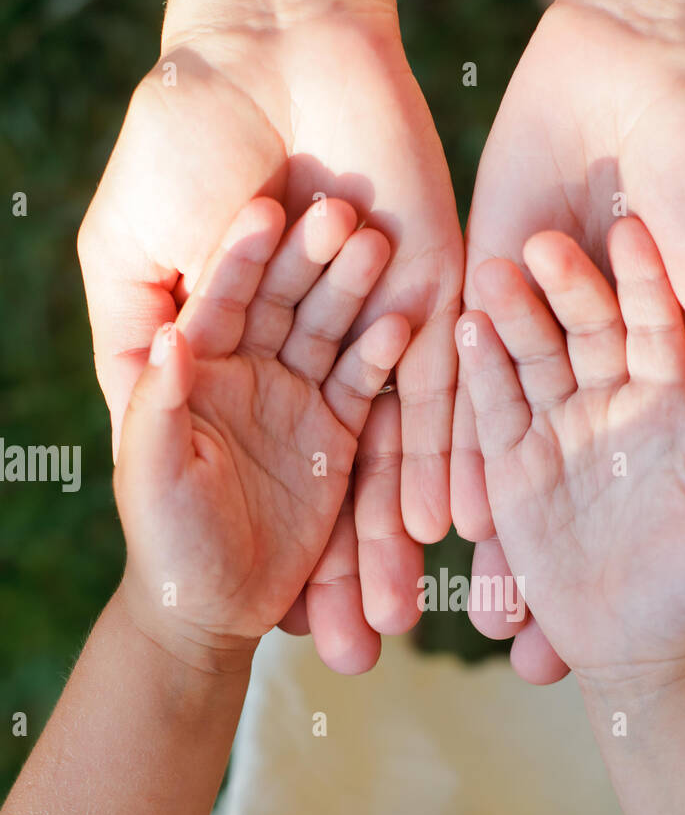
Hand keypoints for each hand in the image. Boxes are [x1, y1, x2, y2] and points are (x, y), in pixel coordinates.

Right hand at [79, 0, 461, 671]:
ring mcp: (378, 337)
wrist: (271, 51)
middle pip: (338, 486)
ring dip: (399, 535)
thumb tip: (142, 435)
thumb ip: (133, 352)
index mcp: (243, 361)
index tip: (282, 632)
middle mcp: (314, 363)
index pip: (262, 481)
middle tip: (363, 651)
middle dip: (347, 569)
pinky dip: (446, 456)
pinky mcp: (432, 301)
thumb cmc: (183, 146)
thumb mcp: (129, 259)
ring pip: (394, 456)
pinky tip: (452, 526)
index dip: (274, 549)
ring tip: (411, 614)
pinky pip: (444, 393)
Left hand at [115, 197, 409, 673]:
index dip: (238, 256)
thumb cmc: (168, 543)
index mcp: (196, 371)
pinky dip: (379, 354)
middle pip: (280, 301)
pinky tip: (402, 320)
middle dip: (308, 259)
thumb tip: (169, 335)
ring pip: (326, 329)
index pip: (218, 299)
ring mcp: (295, 396)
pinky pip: (361, 385)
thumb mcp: (152, 476)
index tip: (265, 207)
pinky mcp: (336, 430)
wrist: (212, 607)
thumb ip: (159, 406)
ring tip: (378, 244)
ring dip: (351, 289)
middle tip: (341, 210)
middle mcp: (248, 372)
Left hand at [454, 0, 684, 680]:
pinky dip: (442, 449)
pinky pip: (456, 386)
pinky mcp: (481, 295)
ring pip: (501, 454)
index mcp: (674, 383)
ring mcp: (538, 341)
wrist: (649, 56)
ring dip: (479, 531)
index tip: (586, 653)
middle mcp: (601, 377)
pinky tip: (425, 515)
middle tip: (509, 652)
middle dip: (534, 572)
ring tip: (450, 608)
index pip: (640, 503)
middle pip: (560, 492)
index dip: (614, 565)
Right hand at [457, 219, 684, 686]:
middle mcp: (614, 401)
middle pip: (588, 330)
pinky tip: (461, 330)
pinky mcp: (513, 461)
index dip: (646, 284)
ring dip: (511, 316)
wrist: (633, 647)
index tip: (631, 230)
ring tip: (486, 272)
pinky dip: (479, 373)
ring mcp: (560, 425)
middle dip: (565, 287)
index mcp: (673, 406)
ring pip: (534, 357)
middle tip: (539, 240)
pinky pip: (492, 410)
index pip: (658, 329)